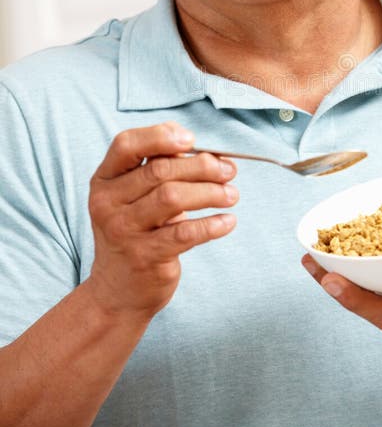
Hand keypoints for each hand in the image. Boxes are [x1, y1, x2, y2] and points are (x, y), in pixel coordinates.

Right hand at [87, 122, 237, 318]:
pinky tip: (228, 221)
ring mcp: (123, 230)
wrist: (118, 290)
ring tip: (231, 195)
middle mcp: (107, 203)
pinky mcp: (145, 256)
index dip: (160, 136)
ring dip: (210, 192)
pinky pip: (185, 233)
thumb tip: (206, 151)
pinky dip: (212, 224)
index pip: (126, 144)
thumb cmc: (136, 232)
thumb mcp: (134, 197)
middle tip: (228, 171)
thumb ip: (159, 169)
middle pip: (159, 171)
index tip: (192, 140)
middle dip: (202, 166)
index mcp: (104, 180)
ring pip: (173, 197)